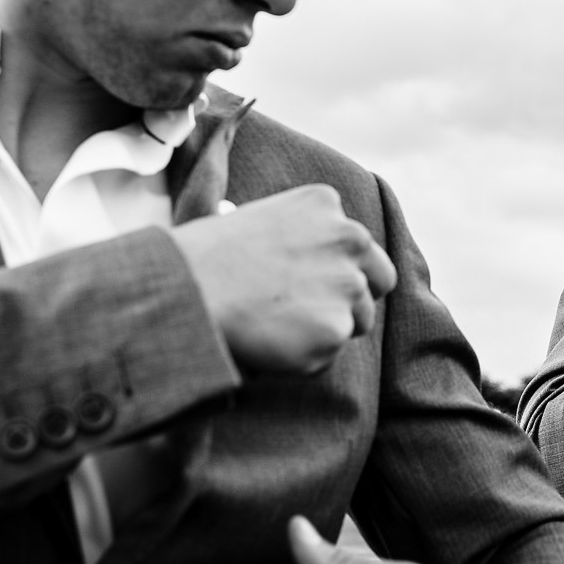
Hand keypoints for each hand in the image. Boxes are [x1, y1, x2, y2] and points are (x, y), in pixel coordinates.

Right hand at [169, 185, 396, 373]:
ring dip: (324, 330)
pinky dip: (303, 359)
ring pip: (356, 322)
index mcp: (326, 205)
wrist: (184, 291)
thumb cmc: (203, 258)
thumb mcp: (257, 220)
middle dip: (354, 299)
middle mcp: (349, 239)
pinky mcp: (335, 330)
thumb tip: (301, 263)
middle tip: (308, 313)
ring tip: (272, 326)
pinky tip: (267, 343)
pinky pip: (328, 355)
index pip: (359, 246)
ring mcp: (346, 286)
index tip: (311, 283)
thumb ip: (298, 237)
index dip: (339, 269)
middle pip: (379, 281)